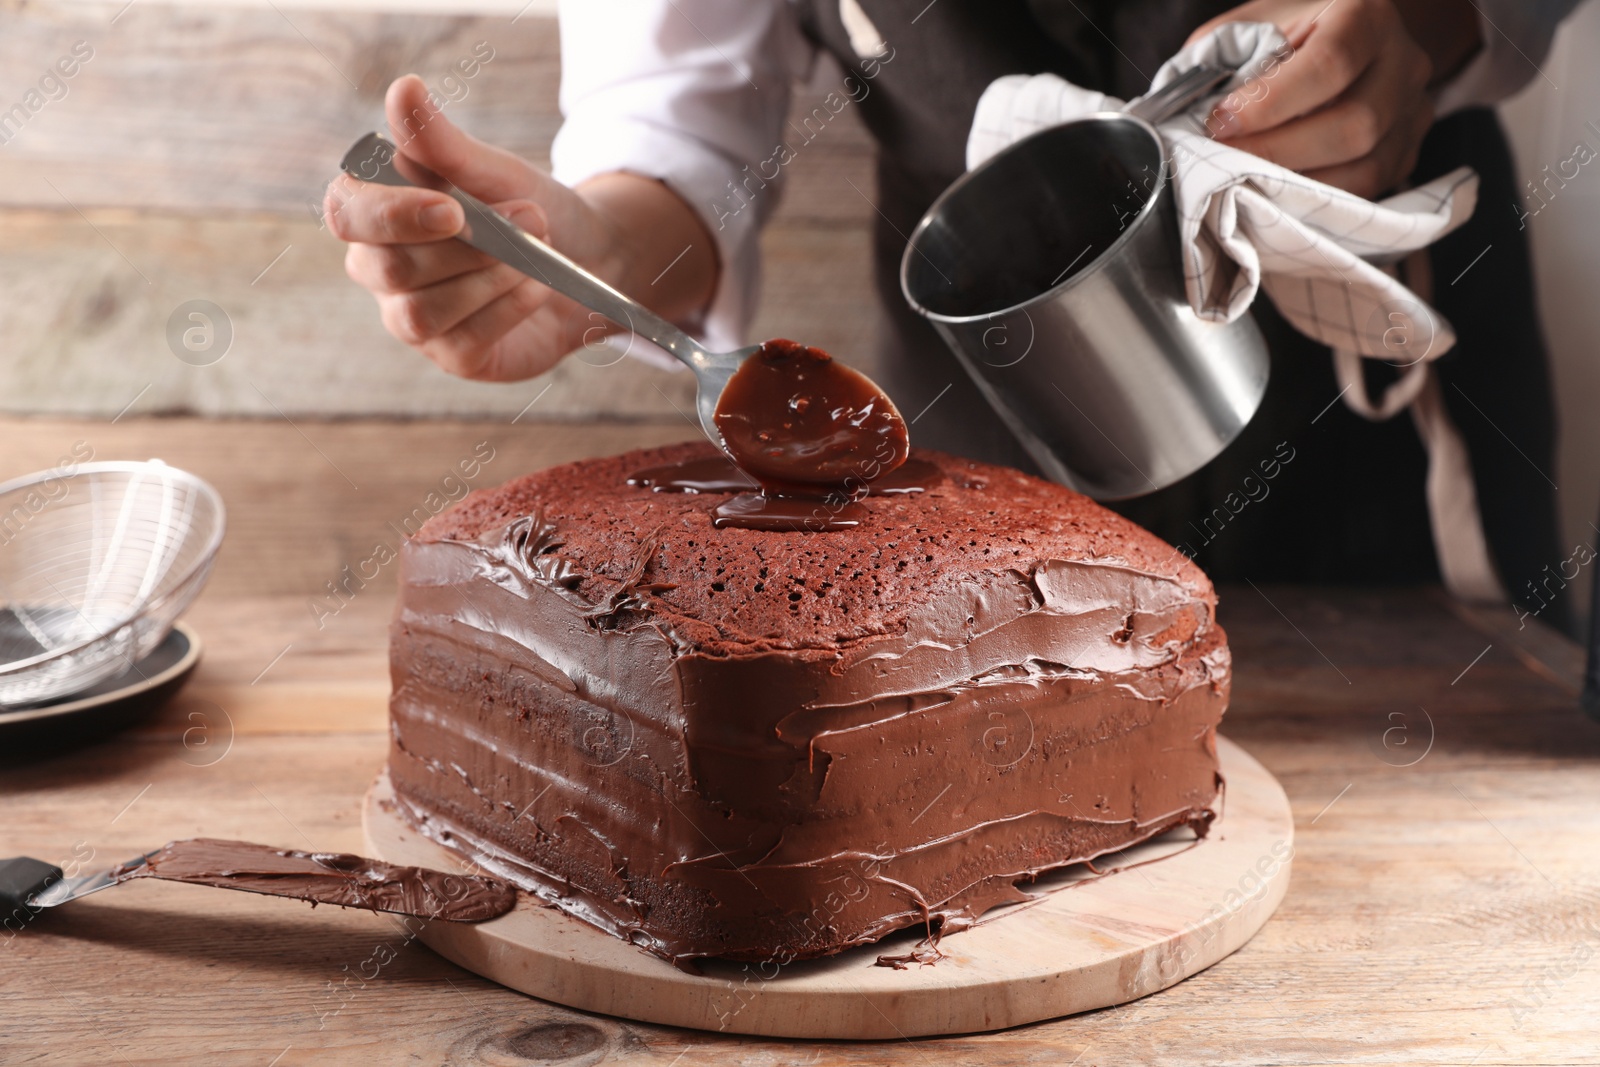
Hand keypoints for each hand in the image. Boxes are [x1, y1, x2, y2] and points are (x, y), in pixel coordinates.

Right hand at [325, 75, 715, 381]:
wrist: (587, 258)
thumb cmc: (524, 207)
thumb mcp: (491, 169)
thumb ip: (441, 140)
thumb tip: (402, 89)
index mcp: (373, 211)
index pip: (347, 214)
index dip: (393, 214)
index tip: (452, 207)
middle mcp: (378, 268)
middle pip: (391, 268)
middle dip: (467, 246)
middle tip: (529, 218)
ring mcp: (409, 318)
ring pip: (421, 311)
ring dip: (489, 278)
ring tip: (536, 252)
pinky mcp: (451, 356)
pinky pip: (463, 340)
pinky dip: (507, 309)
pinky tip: (536, 287)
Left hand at [1190, 0, 1434, 197]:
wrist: (1348, 40)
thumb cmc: (1285, 34)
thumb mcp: (1248, 28)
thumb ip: (1217, 61)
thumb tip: (1180, 116)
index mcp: (1365, 16)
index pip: (1329, 64)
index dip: (1270, 103)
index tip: (1220, 122)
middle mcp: (1403, 62)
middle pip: (1355, 124)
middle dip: (1278, 152)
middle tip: (1224, 159)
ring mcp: (1412, 111)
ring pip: (1364, 168)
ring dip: (1294, 184)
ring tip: (1244, 180)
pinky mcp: (1406, 152)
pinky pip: (1364, 192)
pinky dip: (1313, 199)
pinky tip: (1275, 192)